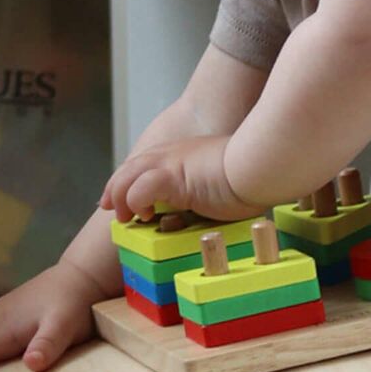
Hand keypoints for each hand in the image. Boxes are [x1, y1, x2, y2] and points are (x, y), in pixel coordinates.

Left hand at [102, 133, 259, 224]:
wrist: (262, 164)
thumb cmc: (254, 174)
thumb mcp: (226, 179)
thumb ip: (212, 188)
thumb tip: (215, 204)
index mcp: (183, 154)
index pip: (145, 164)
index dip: (130, 179)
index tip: (122, 198)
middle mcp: (171, 154)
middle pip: (129, 167)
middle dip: (114, 188)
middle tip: (108, 207)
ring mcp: (170, 164)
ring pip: (126, 177)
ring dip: (120, 198)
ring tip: (127, 217)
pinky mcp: (172, 177)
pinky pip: (138, 191)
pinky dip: (134, 204)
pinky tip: (144, 215)